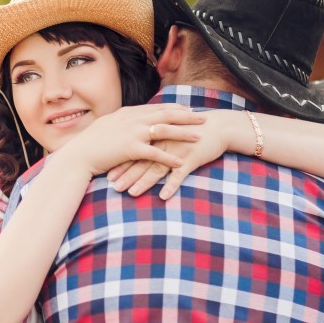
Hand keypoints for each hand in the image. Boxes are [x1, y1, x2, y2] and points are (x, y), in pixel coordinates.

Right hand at [66, 104, 205, 177]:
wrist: (78, 155)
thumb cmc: (89, 143)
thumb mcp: (106, 126)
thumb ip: (121, 122)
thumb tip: (128, 121)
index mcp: (128, 113)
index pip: (156, 107)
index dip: (174, 108)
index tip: (188, 109)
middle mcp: (132, 119)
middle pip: (166, 114)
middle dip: (186, 115)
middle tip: (203, 117)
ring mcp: (132, 133)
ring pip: (165, 130)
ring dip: (184, 133)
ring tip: (199, 136)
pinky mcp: (131, 148)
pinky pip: (156, 152)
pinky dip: (170, 157)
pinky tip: (181, 162)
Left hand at [107, 111, 235, 198]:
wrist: (218, 126)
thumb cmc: (190, 130)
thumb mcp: (169, 131)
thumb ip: (152, 138)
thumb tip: (134, 149)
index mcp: (155, 135)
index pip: (133, 150)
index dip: (119, 162)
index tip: (105, 173)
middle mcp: (163, 142)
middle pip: (141, 161)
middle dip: (126, 174)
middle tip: (113, 186)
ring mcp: (176, 150)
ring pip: (157, 168)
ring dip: (144, 182)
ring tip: (131, 193)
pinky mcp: (191, 158)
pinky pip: (180, 174)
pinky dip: (172, 185)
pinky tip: (163, 196)